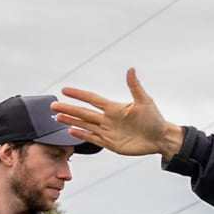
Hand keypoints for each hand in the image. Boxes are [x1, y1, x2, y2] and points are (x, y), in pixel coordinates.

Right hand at [54, 68, 184, 157]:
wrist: (160, 138)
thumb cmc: (154, 119)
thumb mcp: (145, 101)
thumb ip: (135, 86)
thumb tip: (131, 69)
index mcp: (114, 108)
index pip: (92, 99)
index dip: (79, 95)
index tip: (65, 90)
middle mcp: (108, 119)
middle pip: (84, 113)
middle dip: (68, 109)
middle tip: (52, 106)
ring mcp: (108, 131)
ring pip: (85, 125)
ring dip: (71, 121)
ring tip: (57, 117)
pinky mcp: (111, 144)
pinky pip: (93, 139)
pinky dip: (82, 135)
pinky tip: (71, 131)